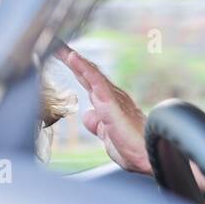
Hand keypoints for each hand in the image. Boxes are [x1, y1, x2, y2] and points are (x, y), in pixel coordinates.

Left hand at [55, 44, 150, 173]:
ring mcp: (112, 99)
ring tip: (60, 47)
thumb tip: (88, 114)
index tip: (63, 57)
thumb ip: (97, 125)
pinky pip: (95, 81)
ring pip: (90, 74)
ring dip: (74, 60)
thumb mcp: (108, 137)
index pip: (90, 84)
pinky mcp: (111, 103)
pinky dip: (83, 68)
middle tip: (56, 46)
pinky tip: (73, 58)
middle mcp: (113, 98)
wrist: (148, 157)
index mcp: (111, 106)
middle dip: (72, 60)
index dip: (77, 71)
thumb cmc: (134, 150)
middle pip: (88, 75)